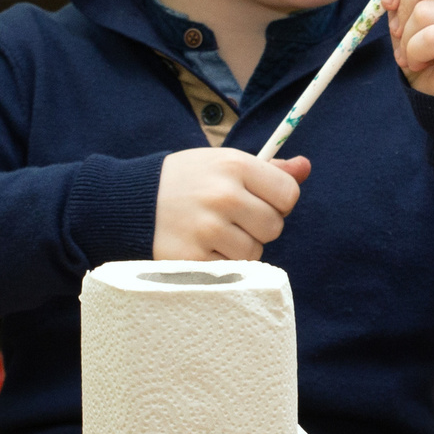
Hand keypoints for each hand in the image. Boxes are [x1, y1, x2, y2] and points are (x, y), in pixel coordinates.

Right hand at [153, 148, 309, 261]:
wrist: (128, 203)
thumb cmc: (186, 181)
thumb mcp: (222, 163)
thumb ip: (268, 169)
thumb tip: (305, 167)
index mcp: (234, 166)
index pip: (288, 194)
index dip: (278, 201)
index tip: (259, 200)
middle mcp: (223, 196)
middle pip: (274, 226)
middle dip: (258, 225)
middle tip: (232, 218)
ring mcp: (207, 229)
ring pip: (255, 251)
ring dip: (240, 246)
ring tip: (214, 232)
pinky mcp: (193, 259)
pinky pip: (231, 269)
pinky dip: (221, 263)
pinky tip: (201, 246)